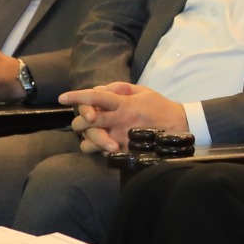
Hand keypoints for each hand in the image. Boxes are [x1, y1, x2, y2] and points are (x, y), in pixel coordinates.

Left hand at [61, 82, 187, 153]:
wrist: (181, 128)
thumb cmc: (160, 107)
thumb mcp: (142, 91)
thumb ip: (119, 88)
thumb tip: (99, 88)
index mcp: (124, 104)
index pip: (95, 97)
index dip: (76, 96)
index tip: (62, 97)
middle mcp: (121, 121)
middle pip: (87, 122)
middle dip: (79, 122)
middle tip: (83, 122)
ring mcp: (123, 139)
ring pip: (90, 143)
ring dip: (87, 140)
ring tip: (91, 137)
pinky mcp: (127, 153)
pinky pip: (103, 155)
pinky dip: (100, 151)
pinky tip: (105, 146)